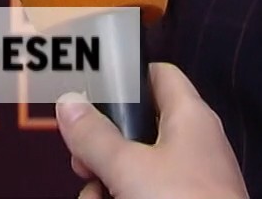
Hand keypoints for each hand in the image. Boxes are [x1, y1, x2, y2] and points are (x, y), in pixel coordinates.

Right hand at [56, 62, 248, 198]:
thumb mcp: (127, 168)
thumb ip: (95, 136)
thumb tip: (69, 102)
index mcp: (189, 116)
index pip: (158, 75)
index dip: (124, 78)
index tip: (90, 95)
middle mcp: (192, 143)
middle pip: (136, 130)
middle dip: (102, 148)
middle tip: (83, 164)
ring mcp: (189, 178)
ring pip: (135, 169)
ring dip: (107, 183)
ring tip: (98, 196)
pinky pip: (145, 193)